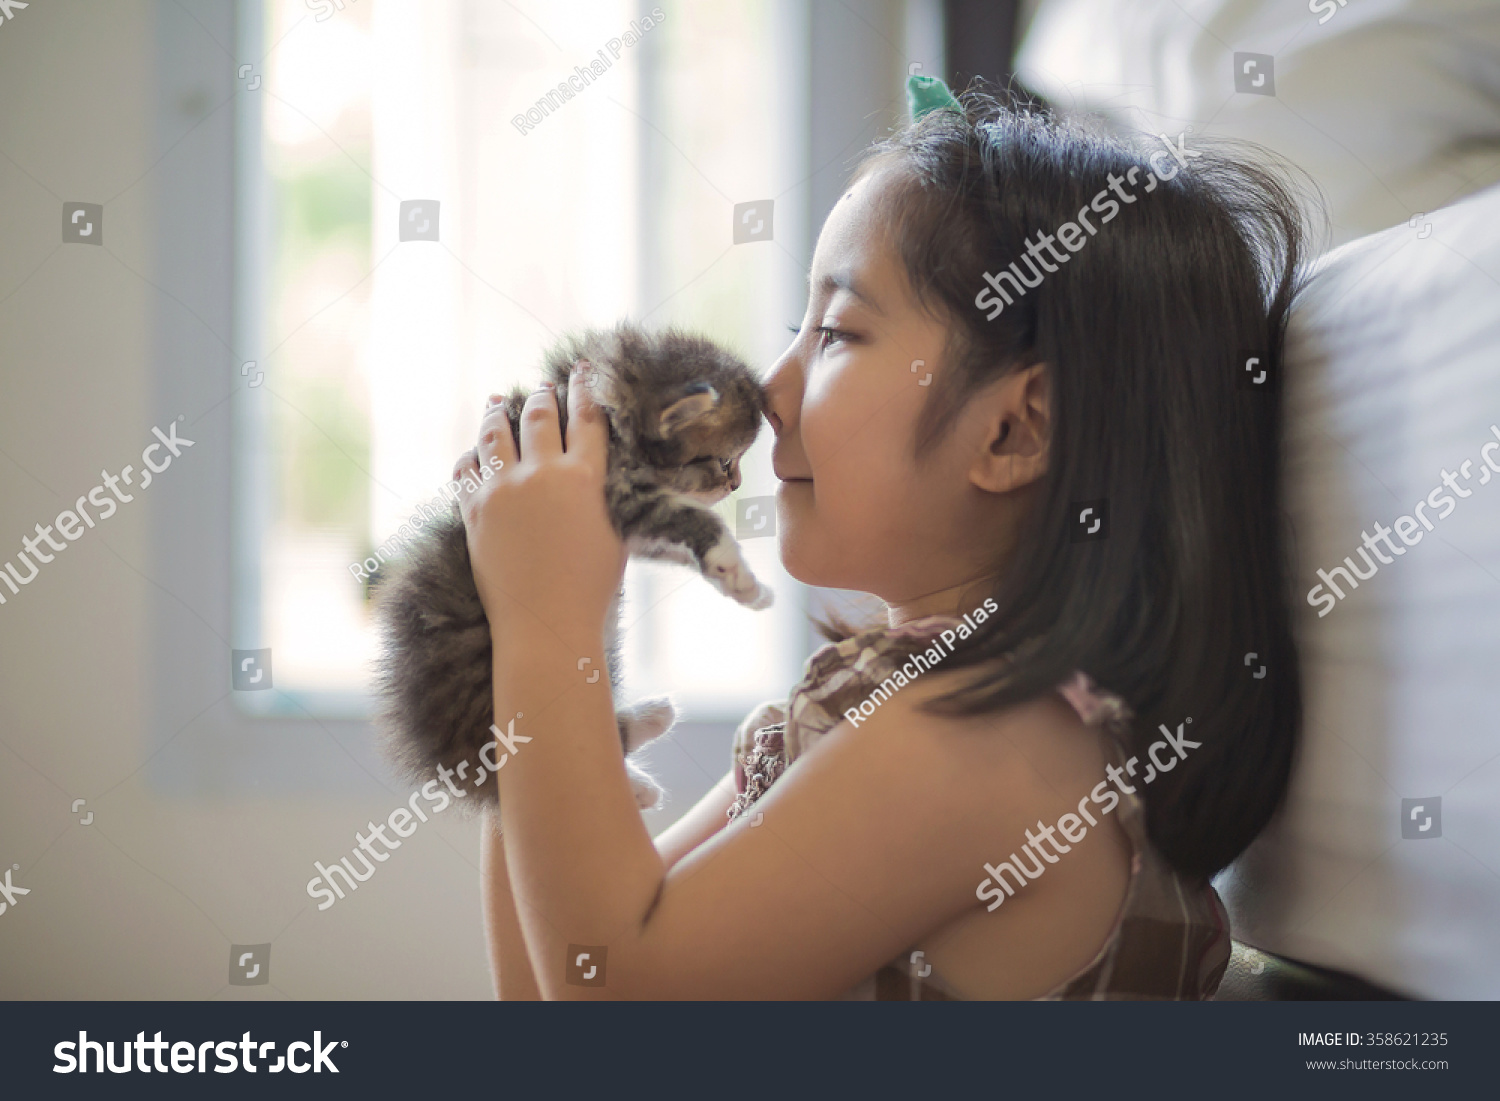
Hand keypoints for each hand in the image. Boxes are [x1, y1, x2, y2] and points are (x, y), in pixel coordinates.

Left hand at [451, 366, 624, 649]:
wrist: (546, 624)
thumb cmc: (592, 587)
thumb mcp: (617, 532)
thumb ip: (607, 492)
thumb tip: (599, 468)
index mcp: (585, 477)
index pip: (586, 418)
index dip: (584, 390)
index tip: (581, 372)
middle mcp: (542, 474)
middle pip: (538, 416)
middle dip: (541, 396)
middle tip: (542, 388)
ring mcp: (503, 490)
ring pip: (494, 433)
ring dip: (497, 411)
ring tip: (497, 399)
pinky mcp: (474, 510)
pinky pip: (467, 468)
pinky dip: (473, 454)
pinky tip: (476, 452)